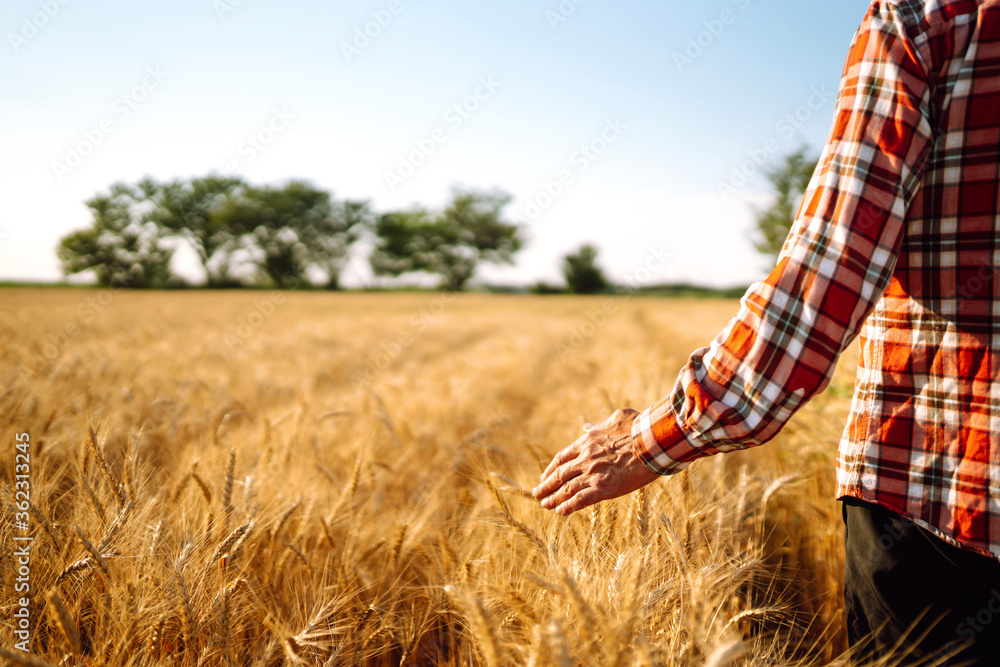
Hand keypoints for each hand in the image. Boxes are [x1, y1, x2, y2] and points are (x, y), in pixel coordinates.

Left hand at [532, 408, 658, 515]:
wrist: (653, 441)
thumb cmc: (640, 427)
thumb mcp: (616, 418)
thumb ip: (598, 425)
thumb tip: (586, 427)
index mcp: (587, 442)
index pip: (562, 457)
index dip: (551, 468)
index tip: (544, 475)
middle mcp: (585, 459)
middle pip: (560, 474)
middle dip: (547, 485)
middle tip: (537, 493)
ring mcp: (593, 474)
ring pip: (566, 489)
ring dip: (554, 498)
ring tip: (545, 505)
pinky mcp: (604, 488)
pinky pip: (581, 500)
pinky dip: (568, 506)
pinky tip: (560, 512)